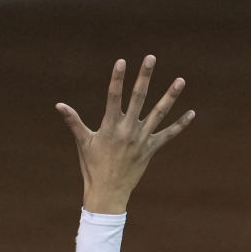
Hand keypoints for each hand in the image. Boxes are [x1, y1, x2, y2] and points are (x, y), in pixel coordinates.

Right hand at [56, 55, 194, 214]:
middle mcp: (128, 130)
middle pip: (138, 98)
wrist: (108, 194)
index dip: (117, 79)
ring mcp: (141, 140)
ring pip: (159, 114)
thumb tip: (59, 105)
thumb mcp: (83, 143)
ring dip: (170, 96)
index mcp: (110, 127)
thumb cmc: (93, 168)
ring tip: (181, 80)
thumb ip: (74, 121)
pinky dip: (180, 125)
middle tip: (151, 58)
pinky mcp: (150, 150)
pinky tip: (191, 113)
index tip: (122, 61)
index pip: (114, 97)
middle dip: (145, 77)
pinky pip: (168, 135)